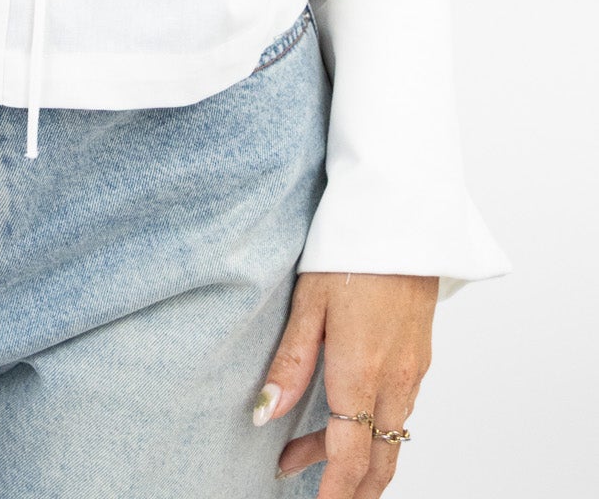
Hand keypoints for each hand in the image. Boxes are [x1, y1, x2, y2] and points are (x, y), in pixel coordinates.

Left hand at [253, 270, 435, 494]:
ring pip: (389, 437)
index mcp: (362, 371)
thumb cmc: (350, 250)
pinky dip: (373, 428)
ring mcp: (414, 370)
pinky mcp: (420, 355)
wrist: (405, 214)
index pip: (351, 457)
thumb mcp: (309, 302)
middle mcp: (396, 380)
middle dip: (351, 491)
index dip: (335, 495)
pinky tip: (345, 415)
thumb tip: (263, 415)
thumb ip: (290, 363)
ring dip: (354, 456)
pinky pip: (400, 410)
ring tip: (302, 453)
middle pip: (379, 461)